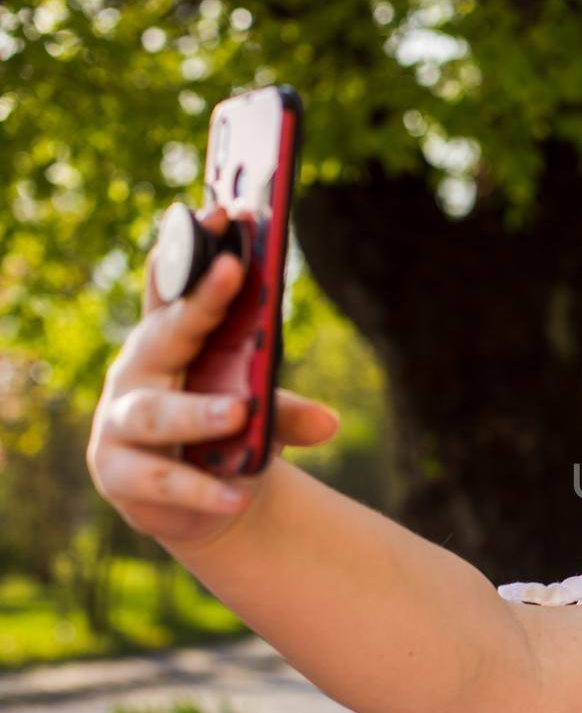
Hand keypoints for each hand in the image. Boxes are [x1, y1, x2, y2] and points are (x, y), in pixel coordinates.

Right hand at [85, 205, 339, 550]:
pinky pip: (160, 479)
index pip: (175, 287)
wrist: (203, 501)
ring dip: (198, 410)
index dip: (194, 247)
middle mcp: (138, 372)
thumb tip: (329, 422)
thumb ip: (286, 411)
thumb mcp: (261, 414)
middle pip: (165, 332)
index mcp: (169, 341)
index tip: (223, 211)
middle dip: (197, 303)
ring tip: (240, 413)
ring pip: (155, 411)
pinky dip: (199, 489)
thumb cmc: (227, 434)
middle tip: (230, 272)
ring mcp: (120, 422)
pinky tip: (236, 496)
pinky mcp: (120, 474)